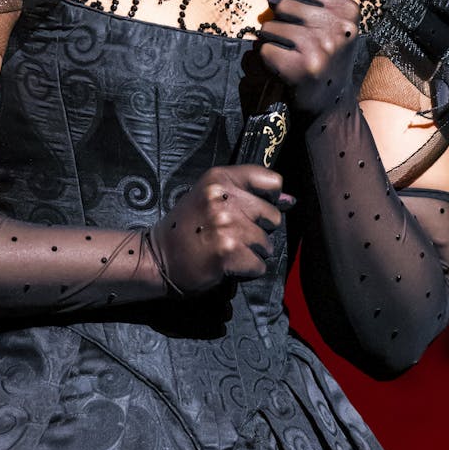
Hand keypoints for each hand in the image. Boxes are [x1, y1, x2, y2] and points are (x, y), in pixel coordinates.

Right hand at [147, 165, 293, 293]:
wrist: (156, 258)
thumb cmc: (186, 229)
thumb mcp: (211, 199)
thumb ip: (250, 195)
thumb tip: (292, 200)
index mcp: (219, 178)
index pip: (271, 181)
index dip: (270, 199)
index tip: (255, 211)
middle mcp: (223, 197)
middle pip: (273, 216)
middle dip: (258, 231)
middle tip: (231, 236)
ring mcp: (226, 224)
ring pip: (266, 243)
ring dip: (251, 253)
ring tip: (226, 251)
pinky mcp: (228, 251)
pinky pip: (259, 265)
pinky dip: (247, 271)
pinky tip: (226, 266)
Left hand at [258, 0, 360, 114]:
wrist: (332, 101)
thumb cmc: (327, 58)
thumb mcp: (333, 24)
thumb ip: (309, 2)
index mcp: (347, 10)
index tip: (293, 14)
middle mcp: (338, 27)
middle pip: (283, 5)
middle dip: (279, 21)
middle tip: (292, 40)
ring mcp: (322, 47)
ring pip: (270, 27)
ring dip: (272, 40)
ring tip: (289, 53)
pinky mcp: (303, 67)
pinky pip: (266, 49)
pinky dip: (268, 59)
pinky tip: (285, 67)